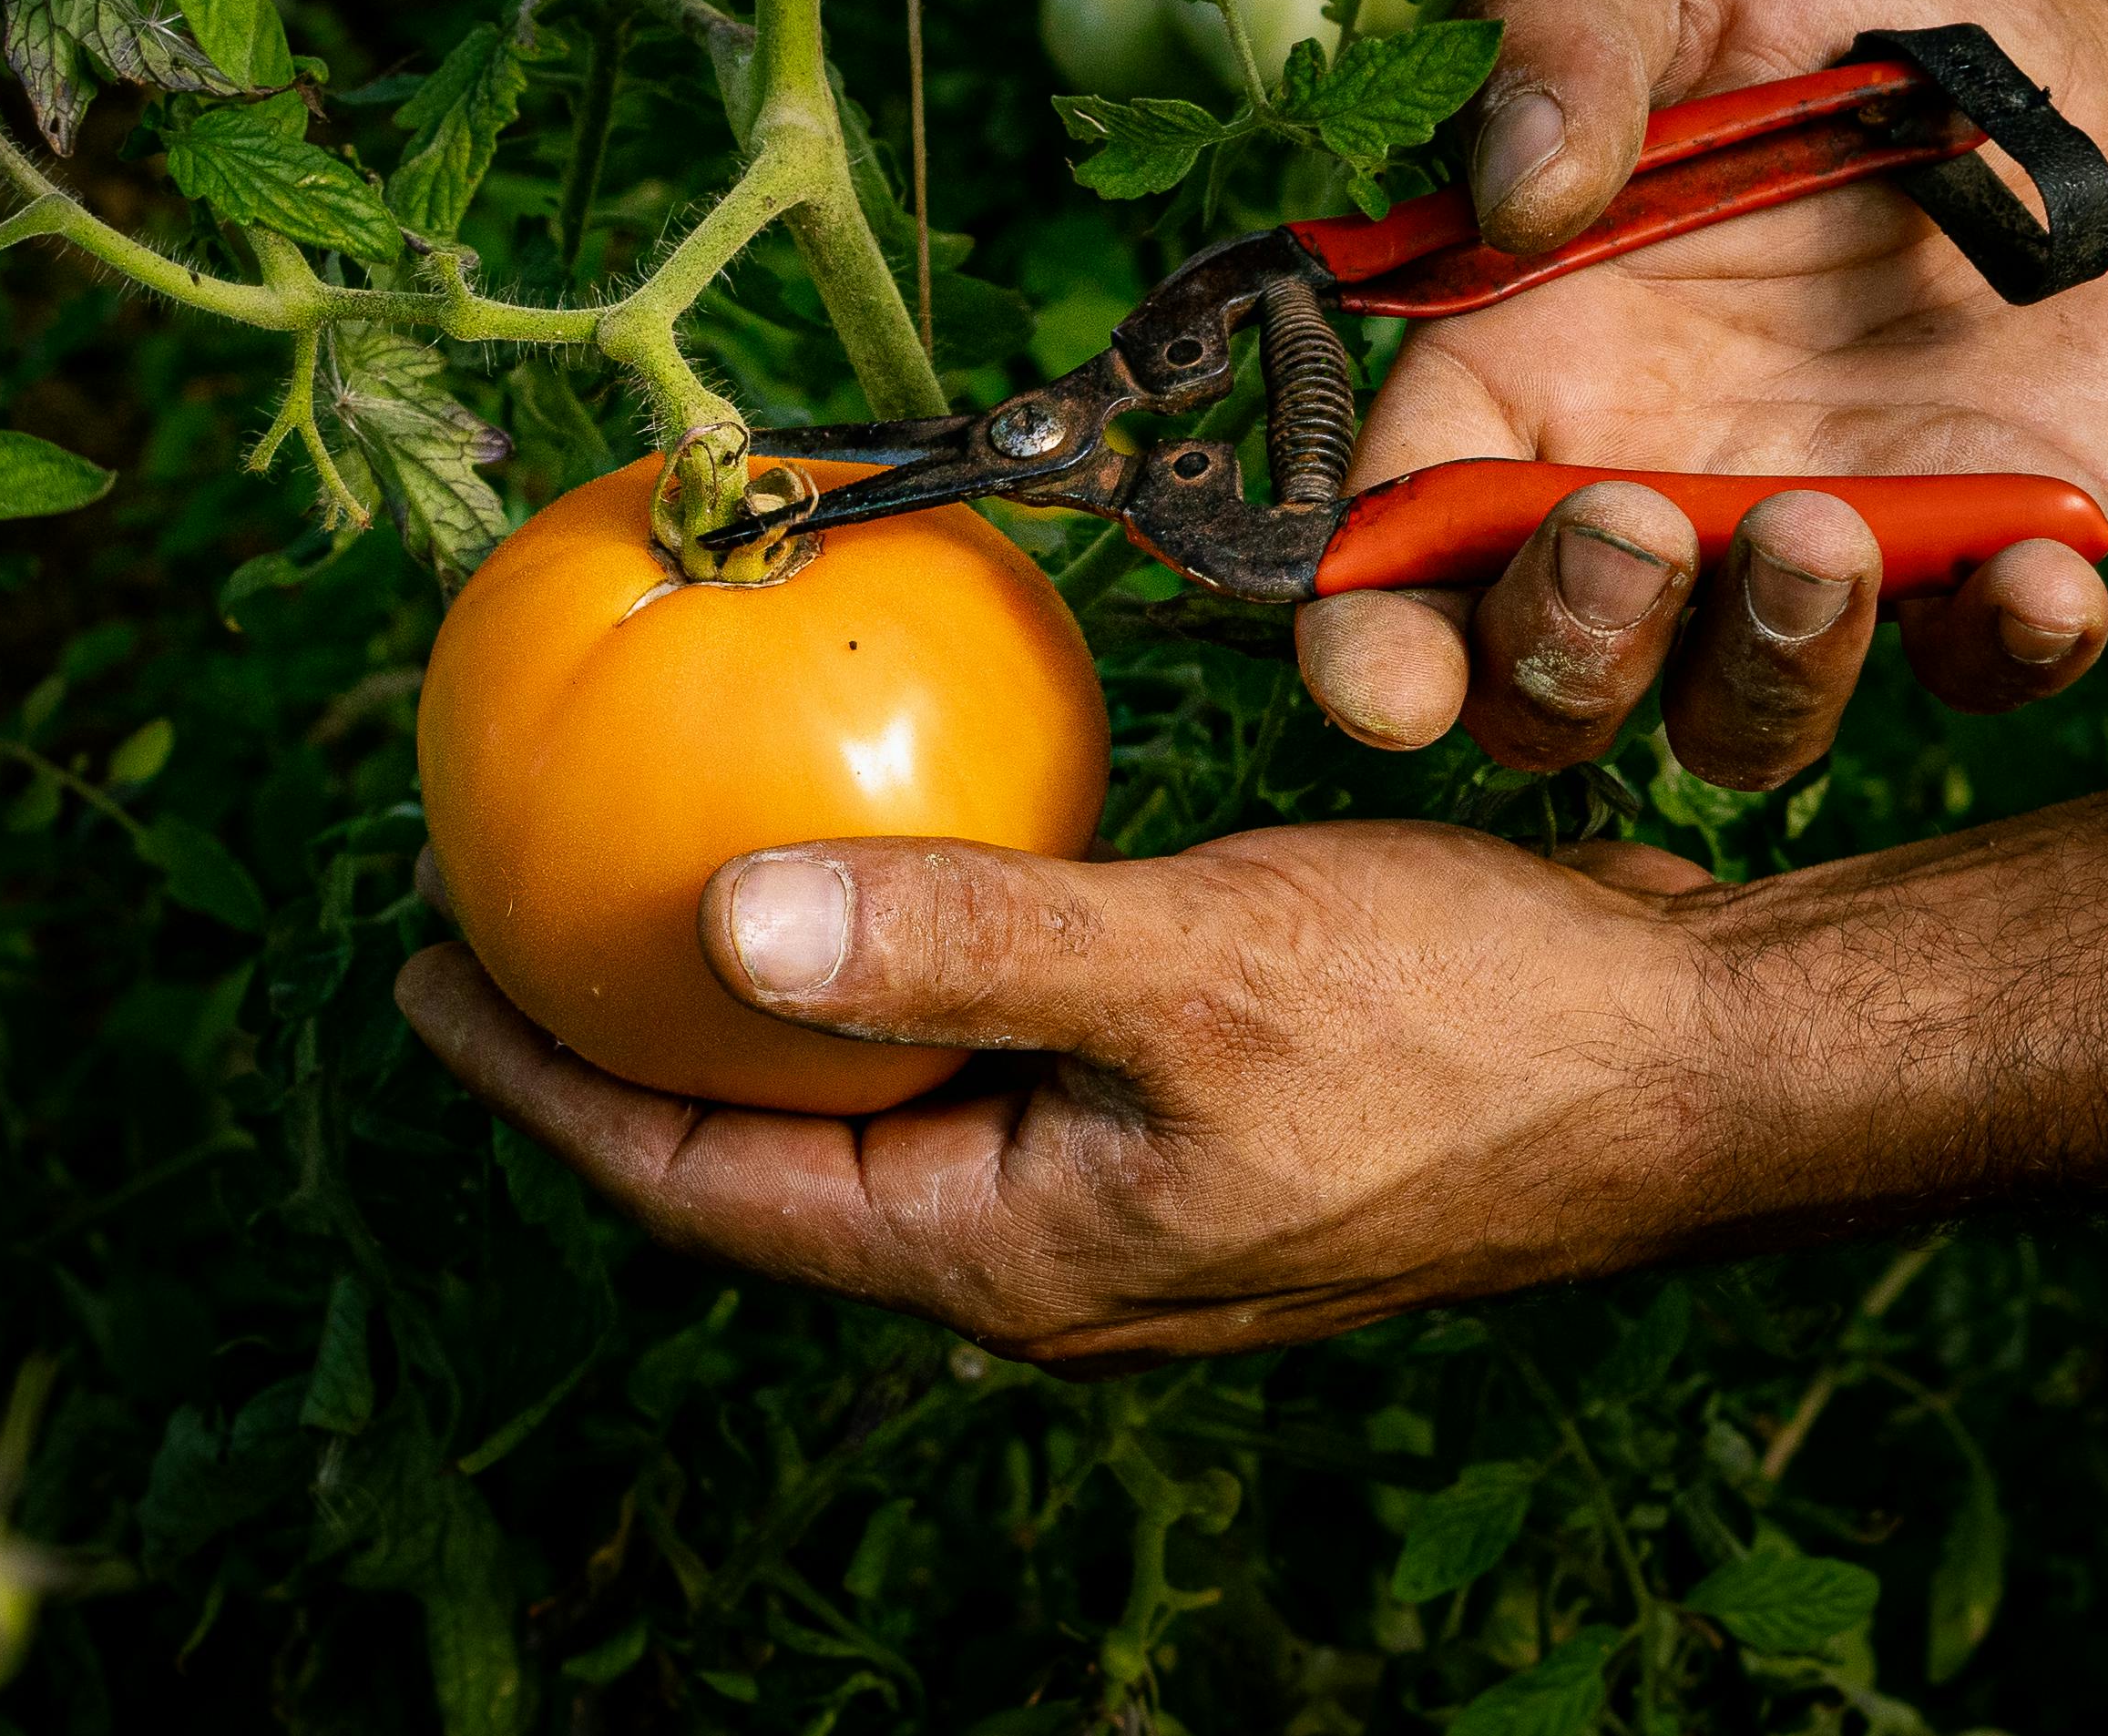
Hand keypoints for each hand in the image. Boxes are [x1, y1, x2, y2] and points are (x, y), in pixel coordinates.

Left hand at [397, 818, 1727, 1367]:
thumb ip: (960, 942)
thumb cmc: (1464, 1024)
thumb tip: (723, 924)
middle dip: (634, 1044)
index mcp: (1012, 1251)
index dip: (548, 1080)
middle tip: (523, 910)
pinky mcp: (1192, 1119)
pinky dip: (922, 958)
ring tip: (689, 880)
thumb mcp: (1193, 965)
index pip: (706, 1183)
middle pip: (773, 1157)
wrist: (1681, 1069)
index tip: (426, 971)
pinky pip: (997, 1047)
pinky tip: (924, 856)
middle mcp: (1046, 1247)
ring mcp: (1122, 1191)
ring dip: (781, 1000)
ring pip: (888, 1105)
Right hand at [1299, 0, 2107, 779]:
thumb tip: (1514, 196)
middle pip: (1545, 684)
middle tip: (1639, 526)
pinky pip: (1978, 671)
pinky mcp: (1986, 559)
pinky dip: (2004, 651)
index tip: (1383, 678)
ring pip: (1739, 725)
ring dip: (1766, 671)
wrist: (2095, 34)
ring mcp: (1814, 545)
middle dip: (1564, 652)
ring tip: (1828, 529)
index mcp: (1521, 371)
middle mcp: (1645, 493)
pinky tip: (2042, 572)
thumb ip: (1564, 33)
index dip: (1366, 643)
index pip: (1397, 552)